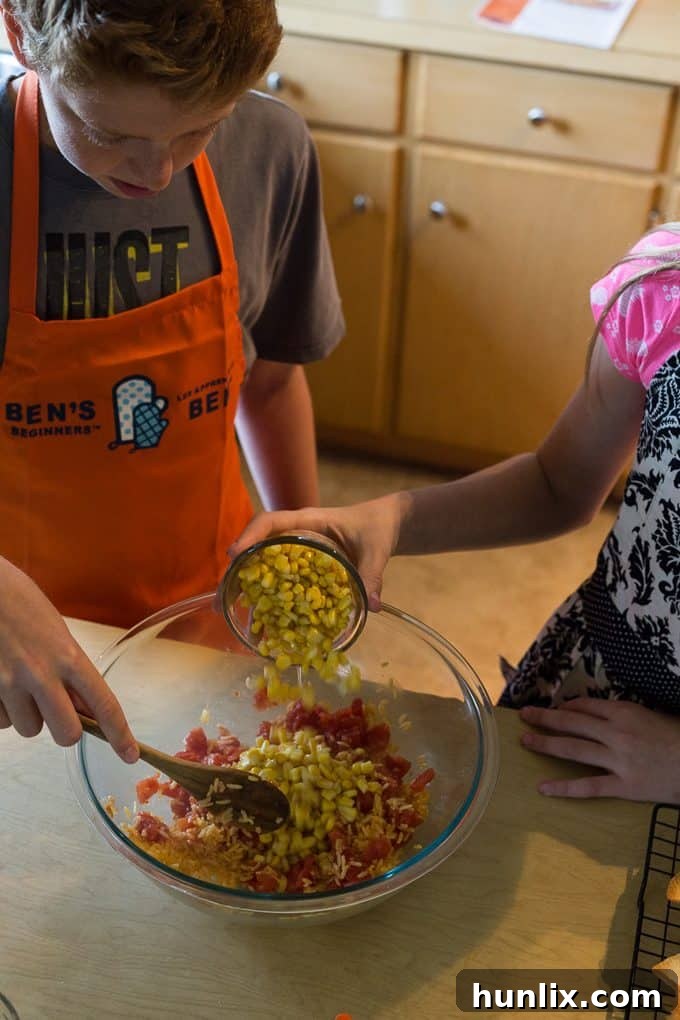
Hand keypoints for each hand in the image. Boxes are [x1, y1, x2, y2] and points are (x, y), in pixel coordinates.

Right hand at [0, 558, 138, 762]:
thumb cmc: (19, 603)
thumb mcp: (55, 630)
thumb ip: (69, 667)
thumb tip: (82, 704)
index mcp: (68, 655)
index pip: (103, 703)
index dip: (120, 734)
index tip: (129, 754)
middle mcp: (41, 673)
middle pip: (66, 733)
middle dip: (63, 729)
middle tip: (56, 710)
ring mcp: (9, 684)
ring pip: (29, 729)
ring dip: (28, 715)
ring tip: (19, 681)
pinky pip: (1, 723)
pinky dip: (3, 710)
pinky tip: (0, 682)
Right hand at [228, 495, 405, 610]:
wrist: (386, 525)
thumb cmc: (377, 528)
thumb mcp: (376, 550)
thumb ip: (372, 575)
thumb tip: (373, 606)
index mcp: (309, 521)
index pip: (271, 521)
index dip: (250, 535)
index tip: (235, 555)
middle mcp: (296, 534)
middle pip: (257, 547)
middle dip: (238, 571)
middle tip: (220, 598)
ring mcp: (298, 551)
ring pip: (265, 566)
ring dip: (249, 589)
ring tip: (232, 613)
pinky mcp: (303, 567)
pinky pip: (281, 579)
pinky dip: (271, 598)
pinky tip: (264, 622)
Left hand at [519, 698, 679, 802]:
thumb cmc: (676, 737)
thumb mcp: (649, 715)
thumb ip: (620, 714)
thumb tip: (589, 713)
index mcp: (624, 712)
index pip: (586, 706)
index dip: (566, 708)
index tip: (555, 710)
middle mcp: (617, 733)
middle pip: (572, 723)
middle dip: (545, 718)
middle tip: (525, 715)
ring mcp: (619, 760)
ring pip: (574, 749)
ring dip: (546, 744)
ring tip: (525, 741)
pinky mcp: (624, 785)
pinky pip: (589, 786)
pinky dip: (564, 788)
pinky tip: (543, 788)